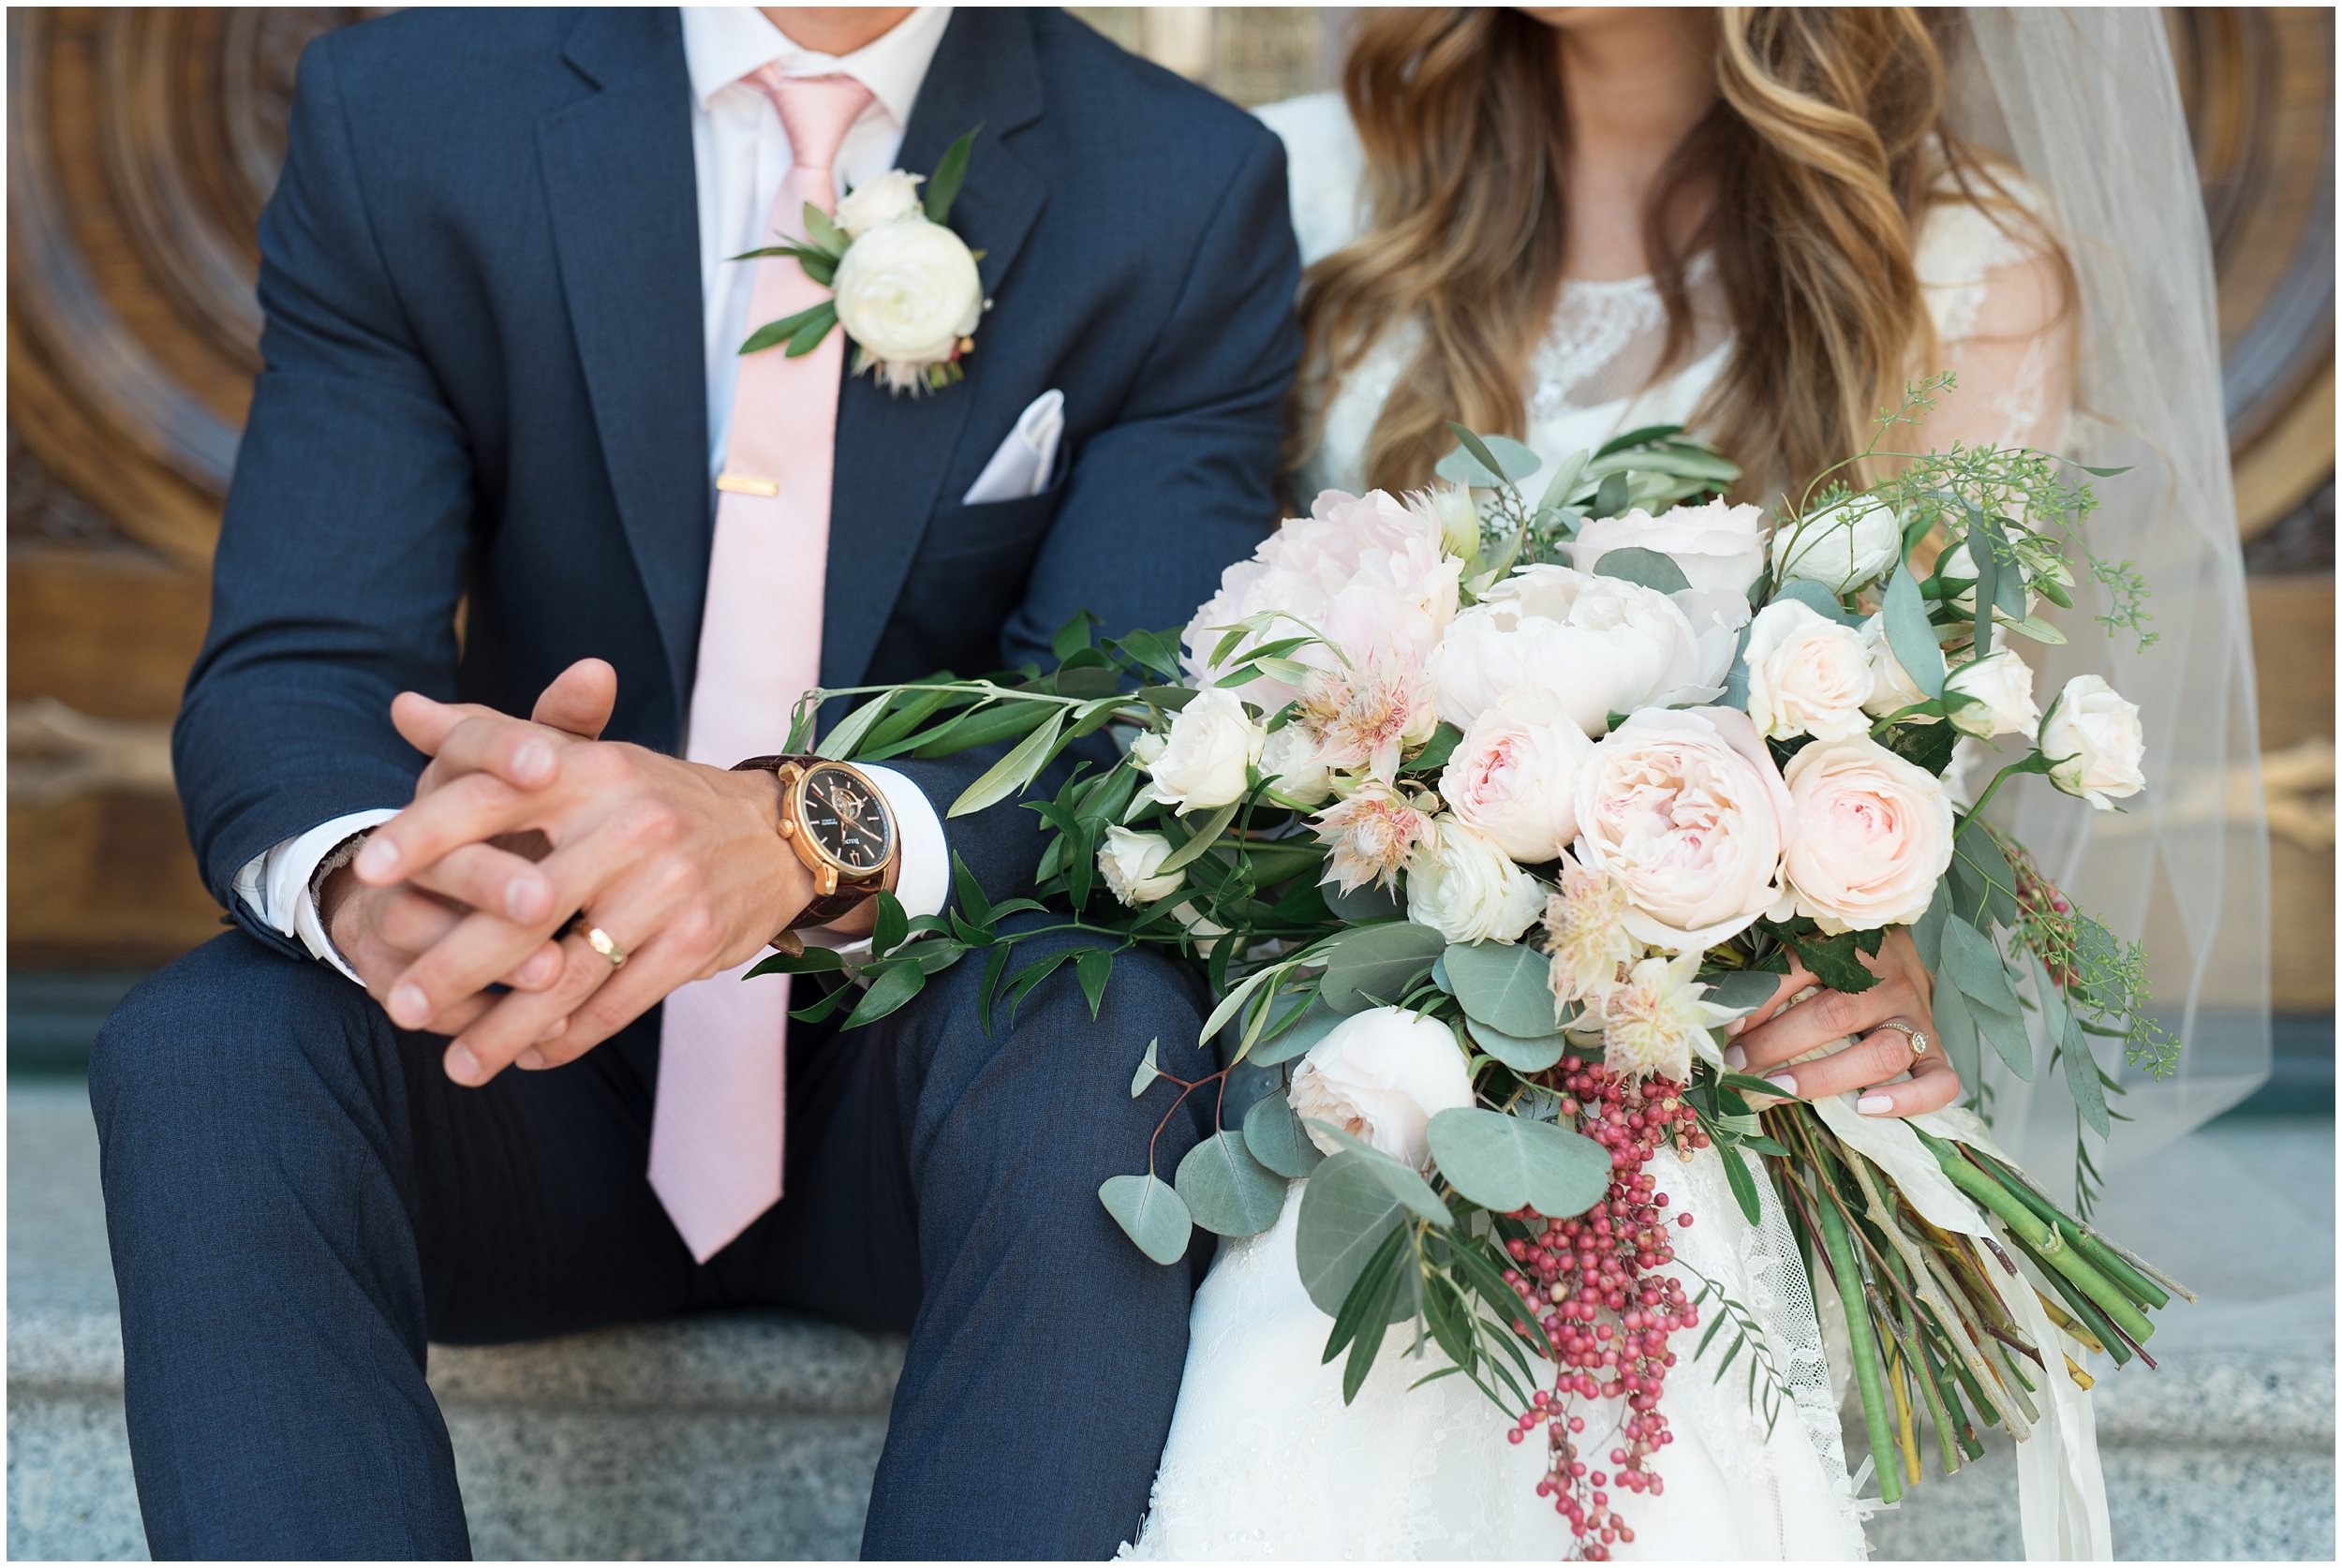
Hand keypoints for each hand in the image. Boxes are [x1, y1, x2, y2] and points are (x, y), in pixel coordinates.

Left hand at [350, 664, 815, 1085]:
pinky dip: (570, 1036)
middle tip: (401, 1007)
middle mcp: (631, 824)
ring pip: (569, 973)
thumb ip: (491, 737)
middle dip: (455, 966)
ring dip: (507, 1028)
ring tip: (459, 1066)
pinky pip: (618, 1002)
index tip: (367, 872)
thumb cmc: (653, 798)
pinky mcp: (696, 939)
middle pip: (523, 908)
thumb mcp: (585, 756)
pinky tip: (532, 1056)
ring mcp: (668, 885)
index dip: (427, 832)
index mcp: (592, 771)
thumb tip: (399, 709)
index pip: (493, 796)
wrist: (777, 833)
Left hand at [1721, 929, 1957, 1116]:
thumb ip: (1777, 979)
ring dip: (1822, 1076)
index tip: (1728, 1030)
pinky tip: (1867, 1109)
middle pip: (1833, 1016)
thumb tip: (1730, 1025)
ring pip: (1879, 1052)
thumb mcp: (1810, 953)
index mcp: (1851, 949)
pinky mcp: (1937, 1048)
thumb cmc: (1844, 961)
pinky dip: (1909, 1101)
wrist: (1906, 953)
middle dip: (1777, 1045)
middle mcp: (1887, 981)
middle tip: (1739, 1065)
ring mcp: (1917, 1017)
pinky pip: (1939, 1081)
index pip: (1801, 971)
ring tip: (1777, 1090)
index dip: (1760, 1003)